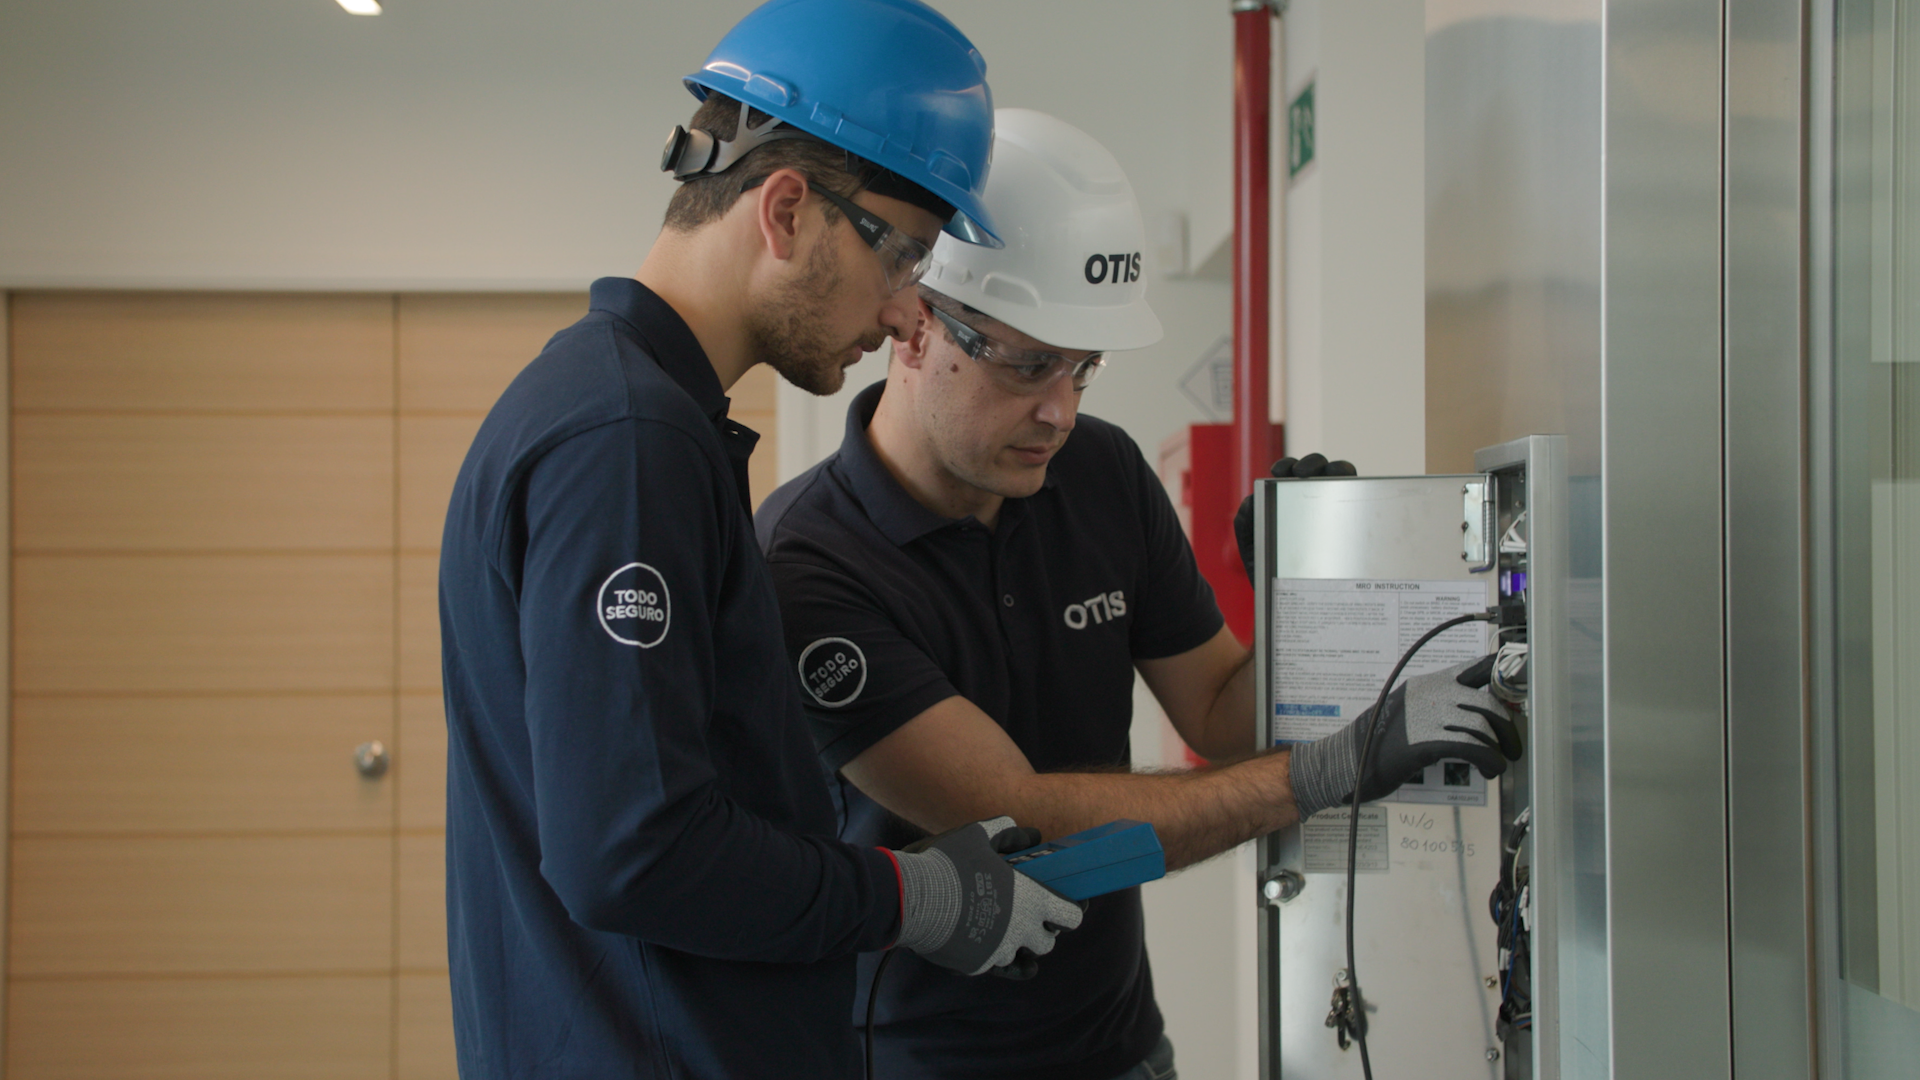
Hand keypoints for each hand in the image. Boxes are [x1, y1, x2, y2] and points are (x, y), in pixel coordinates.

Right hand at [890, 817, 1084, 978]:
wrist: (910, 898)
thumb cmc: (948, 863)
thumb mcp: (978, 835)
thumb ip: (1009, 833)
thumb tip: (1031, 835)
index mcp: (1030, 899)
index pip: (1070, 916)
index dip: (1068, 911)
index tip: (1060, 906)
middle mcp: (1020, 931)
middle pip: (1047, 943)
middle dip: (1039, 932)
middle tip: (1024, 916)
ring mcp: (998, 952)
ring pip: (1018, 956)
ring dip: (1012, 944)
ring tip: (995, 926)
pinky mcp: (976, 965)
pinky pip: (990, 964)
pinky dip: (986, 953)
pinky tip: (975, 938)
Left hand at [1234, 454, 1357, 583]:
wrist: (1287, 601)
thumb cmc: (1268, 569)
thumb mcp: (1251, 543)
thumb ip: (1245, 520)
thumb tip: (1251, 499)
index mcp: (1289, 499)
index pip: (1292, 472)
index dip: (1287, 465)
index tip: (1278, 472)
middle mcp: (1315, 501)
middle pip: (1321, 469)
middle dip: (1313, 462)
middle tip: (1301, 473)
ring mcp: (1337, 511)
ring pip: (1345, 479)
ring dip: (1338, 469)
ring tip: (1327, 475)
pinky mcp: (1354, 527)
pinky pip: (1362, 505)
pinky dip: (1359, 492)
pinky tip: (1350, 496)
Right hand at [1288, 656, 1521, 818]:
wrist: (1346, 760)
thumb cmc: (1374, 742)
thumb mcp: (1407, 713)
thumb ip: (1437, 708)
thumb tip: (1470, 717)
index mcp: (1428, 683)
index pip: (1476, 668)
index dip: (1502, 676)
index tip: (1517, 689)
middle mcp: (1432, 694)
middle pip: (1487, 701)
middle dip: (1507, 725)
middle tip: (1512, 744)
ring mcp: (1429, 716)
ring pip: (1483, 726)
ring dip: (1500, 748)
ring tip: (1498, 763)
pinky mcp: (1428, 742)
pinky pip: (1474, 747)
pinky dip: (1490, 760)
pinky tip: (1489, 770)